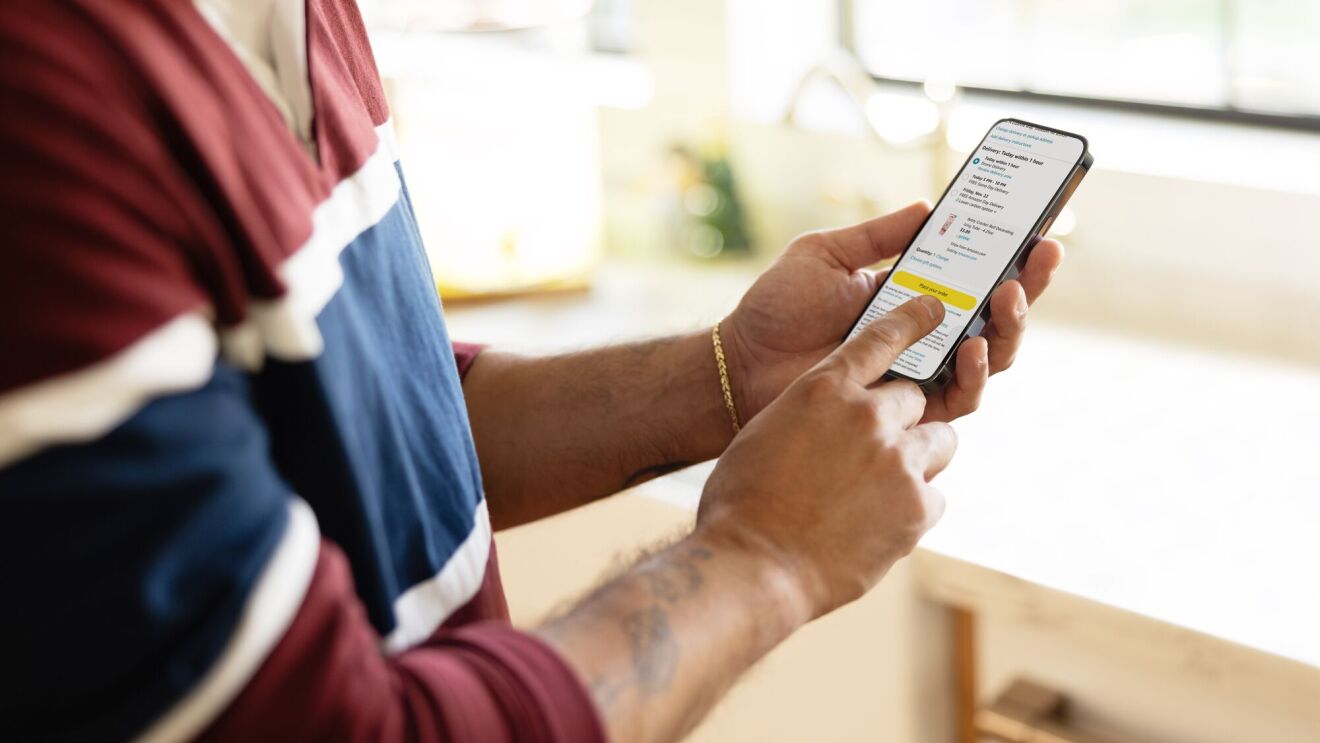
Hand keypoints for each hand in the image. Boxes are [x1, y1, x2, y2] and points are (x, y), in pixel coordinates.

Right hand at [697, 296, 956, 617]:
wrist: (753, 567)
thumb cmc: (741, 503)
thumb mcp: (766, 436)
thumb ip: (808, 417)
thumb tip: (831, 424)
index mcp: (823, 389)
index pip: (880, 339)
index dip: (910, 322)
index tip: (933, 310)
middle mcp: (868, 416)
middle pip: (915, 397)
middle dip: (903, 419)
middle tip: (880, 448)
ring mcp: (898, 461)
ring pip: (939, 442)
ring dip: (918, 459)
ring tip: (884, 489)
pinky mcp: (916, 508)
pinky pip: (935, 496)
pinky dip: (914, 509)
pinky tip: (878, 527)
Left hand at [721, 202, 1063, 422]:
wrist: (742, 363)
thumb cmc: (778, 310)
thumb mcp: (827, 255)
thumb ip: (878, 236)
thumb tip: (930, 206)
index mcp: (912, 295)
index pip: (975, 275)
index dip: (1011, 253)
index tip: (1038, 225)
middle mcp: (926, 336)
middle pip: (997, 315)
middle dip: (1029, 285)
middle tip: (1042, 254)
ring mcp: (922, 373)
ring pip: (992, 357)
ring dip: (1010, 326)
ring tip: (1007, 296)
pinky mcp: (910, 411)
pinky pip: (959, 398)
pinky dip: (974, 373)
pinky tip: (974, 346)